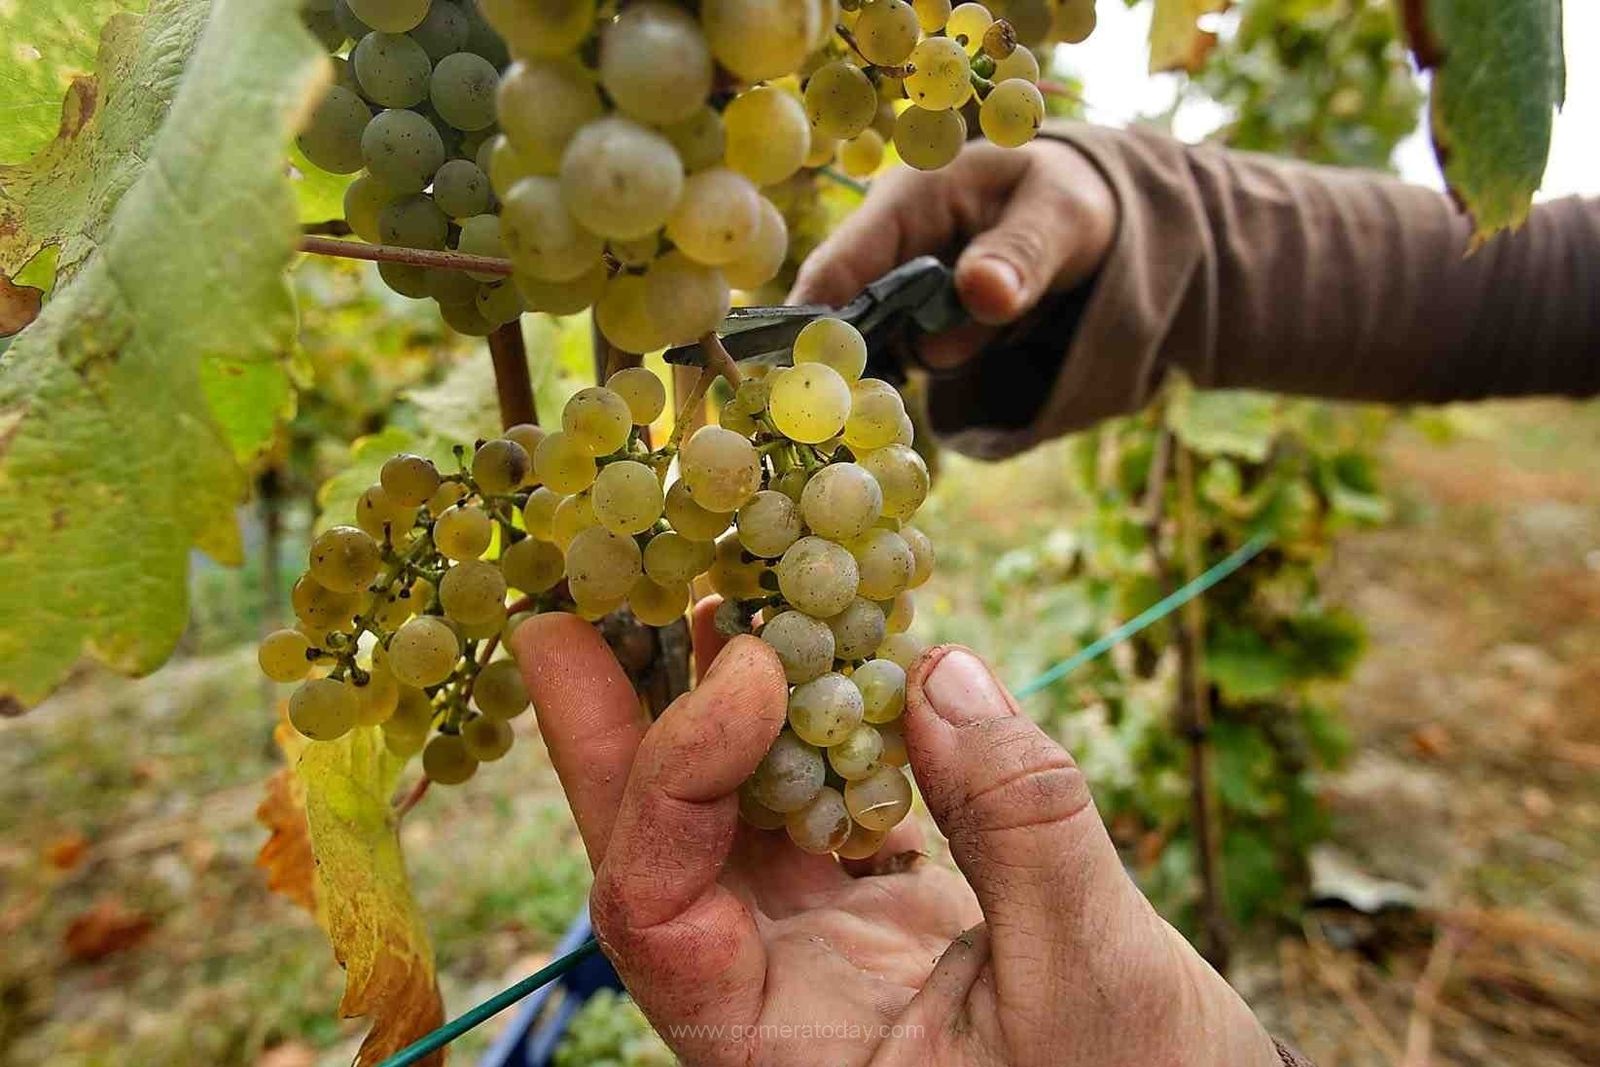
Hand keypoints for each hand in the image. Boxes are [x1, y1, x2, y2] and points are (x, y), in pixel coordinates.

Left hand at [511, 601, 1279, 1066]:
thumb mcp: (1091, 977)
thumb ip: (1017, 825)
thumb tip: (937, 669)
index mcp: (774, 1048)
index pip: (656, 908)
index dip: (673, 777)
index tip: (754, 666)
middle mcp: (765, 992)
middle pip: (650, 846)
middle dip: (614, 722)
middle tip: (577, 602)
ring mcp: (811, 945)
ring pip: (722, 812)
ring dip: (708, 698)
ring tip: (694, 580)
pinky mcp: (866, 902)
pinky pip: (807, 796)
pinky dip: (808, 713)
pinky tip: (812, 633)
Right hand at [791, 138, 1116, 371]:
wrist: (1075, 217)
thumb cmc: (1063, 200)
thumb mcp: (1062, 217)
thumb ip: (1023, 253)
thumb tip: (983, 293)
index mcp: (908, 199)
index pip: (839, 266)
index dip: (817, 324)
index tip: (817, 380)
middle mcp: (887, 244)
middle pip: (847, 318)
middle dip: (878, 354)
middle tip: (925, 373)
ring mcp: (898, 287)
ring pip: (887, 348)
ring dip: (937, 354)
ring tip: (995, 325)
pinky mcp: (915, 320)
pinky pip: (912, 359)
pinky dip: (941, 363)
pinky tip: (981, 342)